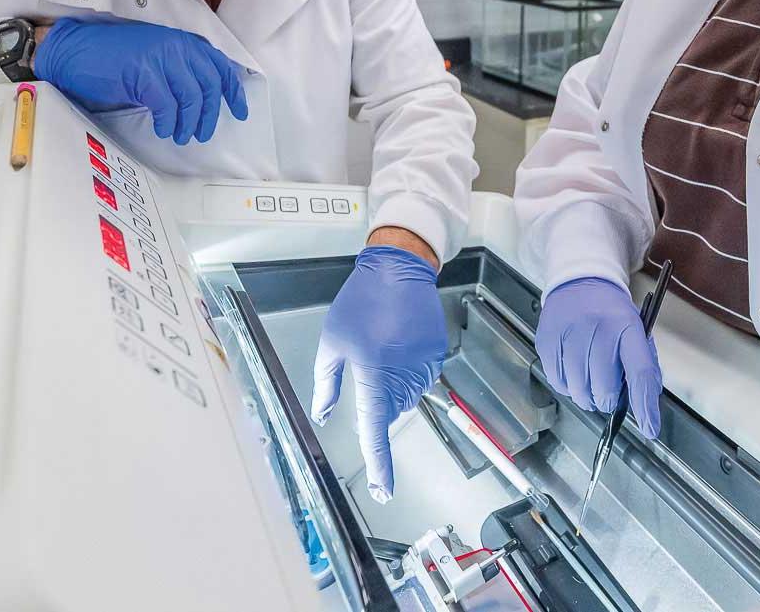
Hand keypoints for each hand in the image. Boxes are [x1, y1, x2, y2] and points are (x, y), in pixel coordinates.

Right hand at [33, 17, 246, 143]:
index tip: (240, 112)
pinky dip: (169, 122)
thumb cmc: (111, 59)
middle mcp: (175, 46)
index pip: (219, 66)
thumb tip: (204, 98)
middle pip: (210, 84)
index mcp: (182, 41)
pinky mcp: (143, 72)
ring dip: (190, 122)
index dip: (233, 92)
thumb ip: (179, 69)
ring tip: (182, 135)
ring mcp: (160, 57)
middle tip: (202, 132)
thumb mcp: (154, 57)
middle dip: (210, 114)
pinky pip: (167, 105)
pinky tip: (165, 130)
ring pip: (192, 97)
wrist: (74, 52)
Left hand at [310, 245, 447, 503]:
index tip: (383, 489)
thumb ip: (326, 383)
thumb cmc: (361, 302)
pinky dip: (407, 370)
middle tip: (366, 363)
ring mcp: (424, 364)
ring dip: (392, 384)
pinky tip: (398, 342)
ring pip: (405, 396)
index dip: (379, 463)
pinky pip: (420, 377)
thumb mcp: (332, 342)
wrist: (399, 270)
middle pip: (389, 411)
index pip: (375, 429)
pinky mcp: (436, 354)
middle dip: (376, 400)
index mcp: (372, 373)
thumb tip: (323, 415)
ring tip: (382, 345)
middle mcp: (402, 373)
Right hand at [537, 277, 662, 438]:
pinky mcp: (547, 340)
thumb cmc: (611, 313)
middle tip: (608, 391)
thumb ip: (643, 365)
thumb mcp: (636, 330)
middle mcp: (598, 329)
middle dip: (608, 400)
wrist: (580, 281)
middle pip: (605, 389)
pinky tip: (573, 373)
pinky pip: (557, 382)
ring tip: (590, 380)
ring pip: (579, 391)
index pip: (640, 372)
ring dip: (587, 396)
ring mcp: (569, 334)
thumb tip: (644, 404)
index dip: (645, 406)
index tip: (649, 429)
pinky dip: (568, 386)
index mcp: (627, 327)